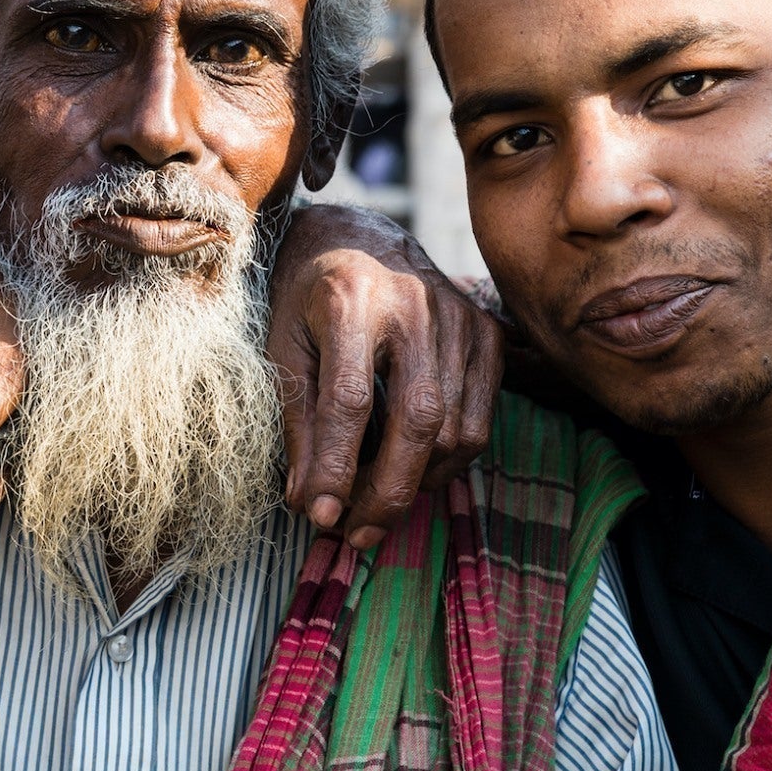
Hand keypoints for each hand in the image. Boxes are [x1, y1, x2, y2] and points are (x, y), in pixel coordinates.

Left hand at [269, 204, 499, 549]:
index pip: (351, 400)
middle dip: (389, 490)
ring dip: (416, 482)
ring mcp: (459, 315)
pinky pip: (481, 421)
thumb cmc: (308, 297)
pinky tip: (411, 468)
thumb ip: (296, 421)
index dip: (337, 467)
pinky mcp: (487, 332)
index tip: (321, 516)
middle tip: (357, 534)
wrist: (356, 236)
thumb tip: (309, 502)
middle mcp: (414, 301)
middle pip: (418, 420)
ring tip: (374, 502)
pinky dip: (448, 461)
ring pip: (455, 430)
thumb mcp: (283, 347)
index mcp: (350, 297)